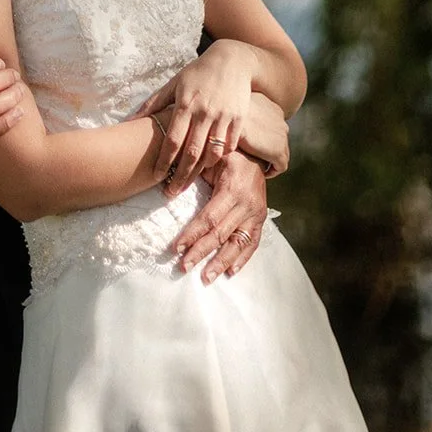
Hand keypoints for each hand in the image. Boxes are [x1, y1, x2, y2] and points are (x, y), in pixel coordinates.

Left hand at [136, 40, 254, 192]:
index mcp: (185, 104)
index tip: (157, 177)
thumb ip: (153, 103)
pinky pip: (228, 147)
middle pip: (191, 152)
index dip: (164, 161)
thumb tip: (130, 119)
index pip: (172, 140)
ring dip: (199, 173)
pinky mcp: (239, 120)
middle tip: (171, 192)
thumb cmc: (198, 73)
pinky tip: (210, 170)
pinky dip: (219, 160)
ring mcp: (223, 117)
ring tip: (187, 184)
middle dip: (180, 175)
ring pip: (211, 154)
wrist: (232, 61)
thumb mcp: (174, 83)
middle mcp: (204, 113)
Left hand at [173, 151, 268, 283]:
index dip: (192, 233)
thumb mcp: (211, 158)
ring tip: (207, 277)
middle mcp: (246, 204)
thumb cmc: (226, 155)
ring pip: (238, 243)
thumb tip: (170, 190)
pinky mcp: (261, 220)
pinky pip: (253, 243)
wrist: (256, 154)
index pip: (209, 217)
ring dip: (221, 262)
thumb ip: (194, 173)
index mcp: (232, 188)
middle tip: (184, 267)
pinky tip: (230, 271)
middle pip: (221, 233)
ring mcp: (256, 214)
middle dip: (201, 252)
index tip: (176, 247)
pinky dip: (242, 259)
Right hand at [238, 92, 288, 176]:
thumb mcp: (238, 108)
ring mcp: (282, 139)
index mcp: (274, 110)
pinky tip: (263, 173)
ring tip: (259, 165)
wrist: (230, 122)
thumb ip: (243, 111)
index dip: (266, 135)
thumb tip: (234, 113)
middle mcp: (281, 124)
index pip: (274, 126)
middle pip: (279, 139)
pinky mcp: (278, 153)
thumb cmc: (229, 113)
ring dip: (271, 159)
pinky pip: (280, 166)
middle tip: (257, 155)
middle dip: (270, 147)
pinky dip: (272, 171)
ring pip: (282, 153)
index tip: (255, 141)